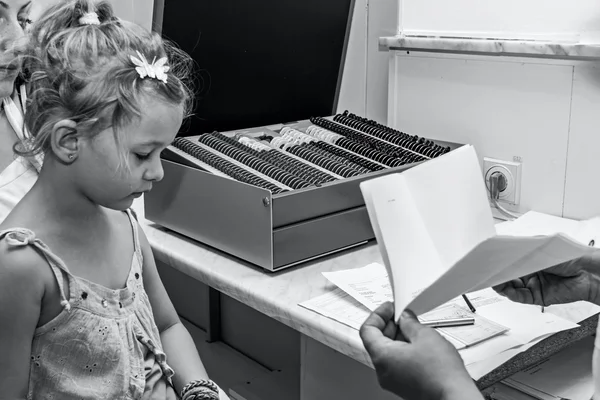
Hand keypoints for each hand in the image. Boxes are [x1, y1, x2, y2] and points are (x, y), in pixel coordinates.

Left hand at [359, 302, 482, 399]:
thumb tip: (405, 318)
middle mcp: (383, 371)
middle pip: (376, 341)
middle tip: (404, 315)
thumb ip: (410, 323)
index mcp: (382, 357)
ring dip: (398, 337)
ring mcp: (392, 380)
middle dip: (390, 325)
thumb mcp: (425, 336)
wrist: (454, 397)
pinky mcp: (403, 386)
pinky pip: (397, 364)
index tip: (390, 308)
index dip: (378, 314)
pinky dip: (404, 351)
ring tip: (415, 329)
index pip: (367, 330)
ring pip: (388, 353)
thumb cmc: (440, 374)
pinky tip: (419, 345)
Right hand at [493, 256, 599, 305]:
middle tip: (487, 274)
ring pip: (511, 287)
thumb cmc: (570, 256)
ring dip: (501, 285)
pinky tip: (506, 290)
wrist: (589, 273)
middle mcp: (530, 270)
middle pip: (507, 275)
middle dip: (496, 275)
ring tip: (495, 282)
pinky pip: (520, 297)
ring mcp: (534, 283)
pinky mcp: (538, 296)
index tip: (487, 262)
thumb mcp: (541, 249)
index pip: (507, 261)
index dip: (497, 262)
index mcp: (528, 257)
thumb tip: (503, 257)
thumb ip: (521, 254)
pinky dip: (511, 294)